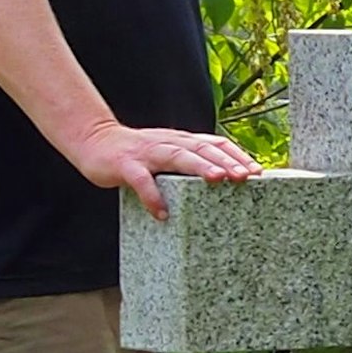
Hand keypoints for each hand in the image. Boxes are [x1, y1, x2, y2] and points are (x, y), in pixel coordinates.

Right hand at [67, 121, 261, 221]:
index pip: (214, 143)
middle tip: (246, 176)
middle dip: (226, 161)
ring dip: (199, 167)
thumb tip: (223, 178)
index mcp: (181, 141)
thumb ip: (189, 161)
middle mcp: (168, 142)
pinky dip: (152, 196)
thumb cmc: (137, 153)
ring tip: (218, 180)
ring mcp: (147, 153)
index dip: (236, 155)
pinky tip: (162, 213)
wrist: (94, 140)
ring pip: (177, 156)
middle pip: (202, 148)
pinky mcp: (125, 165)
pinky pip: (140, 180)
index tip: (257, 170)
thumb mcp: (167, 152)